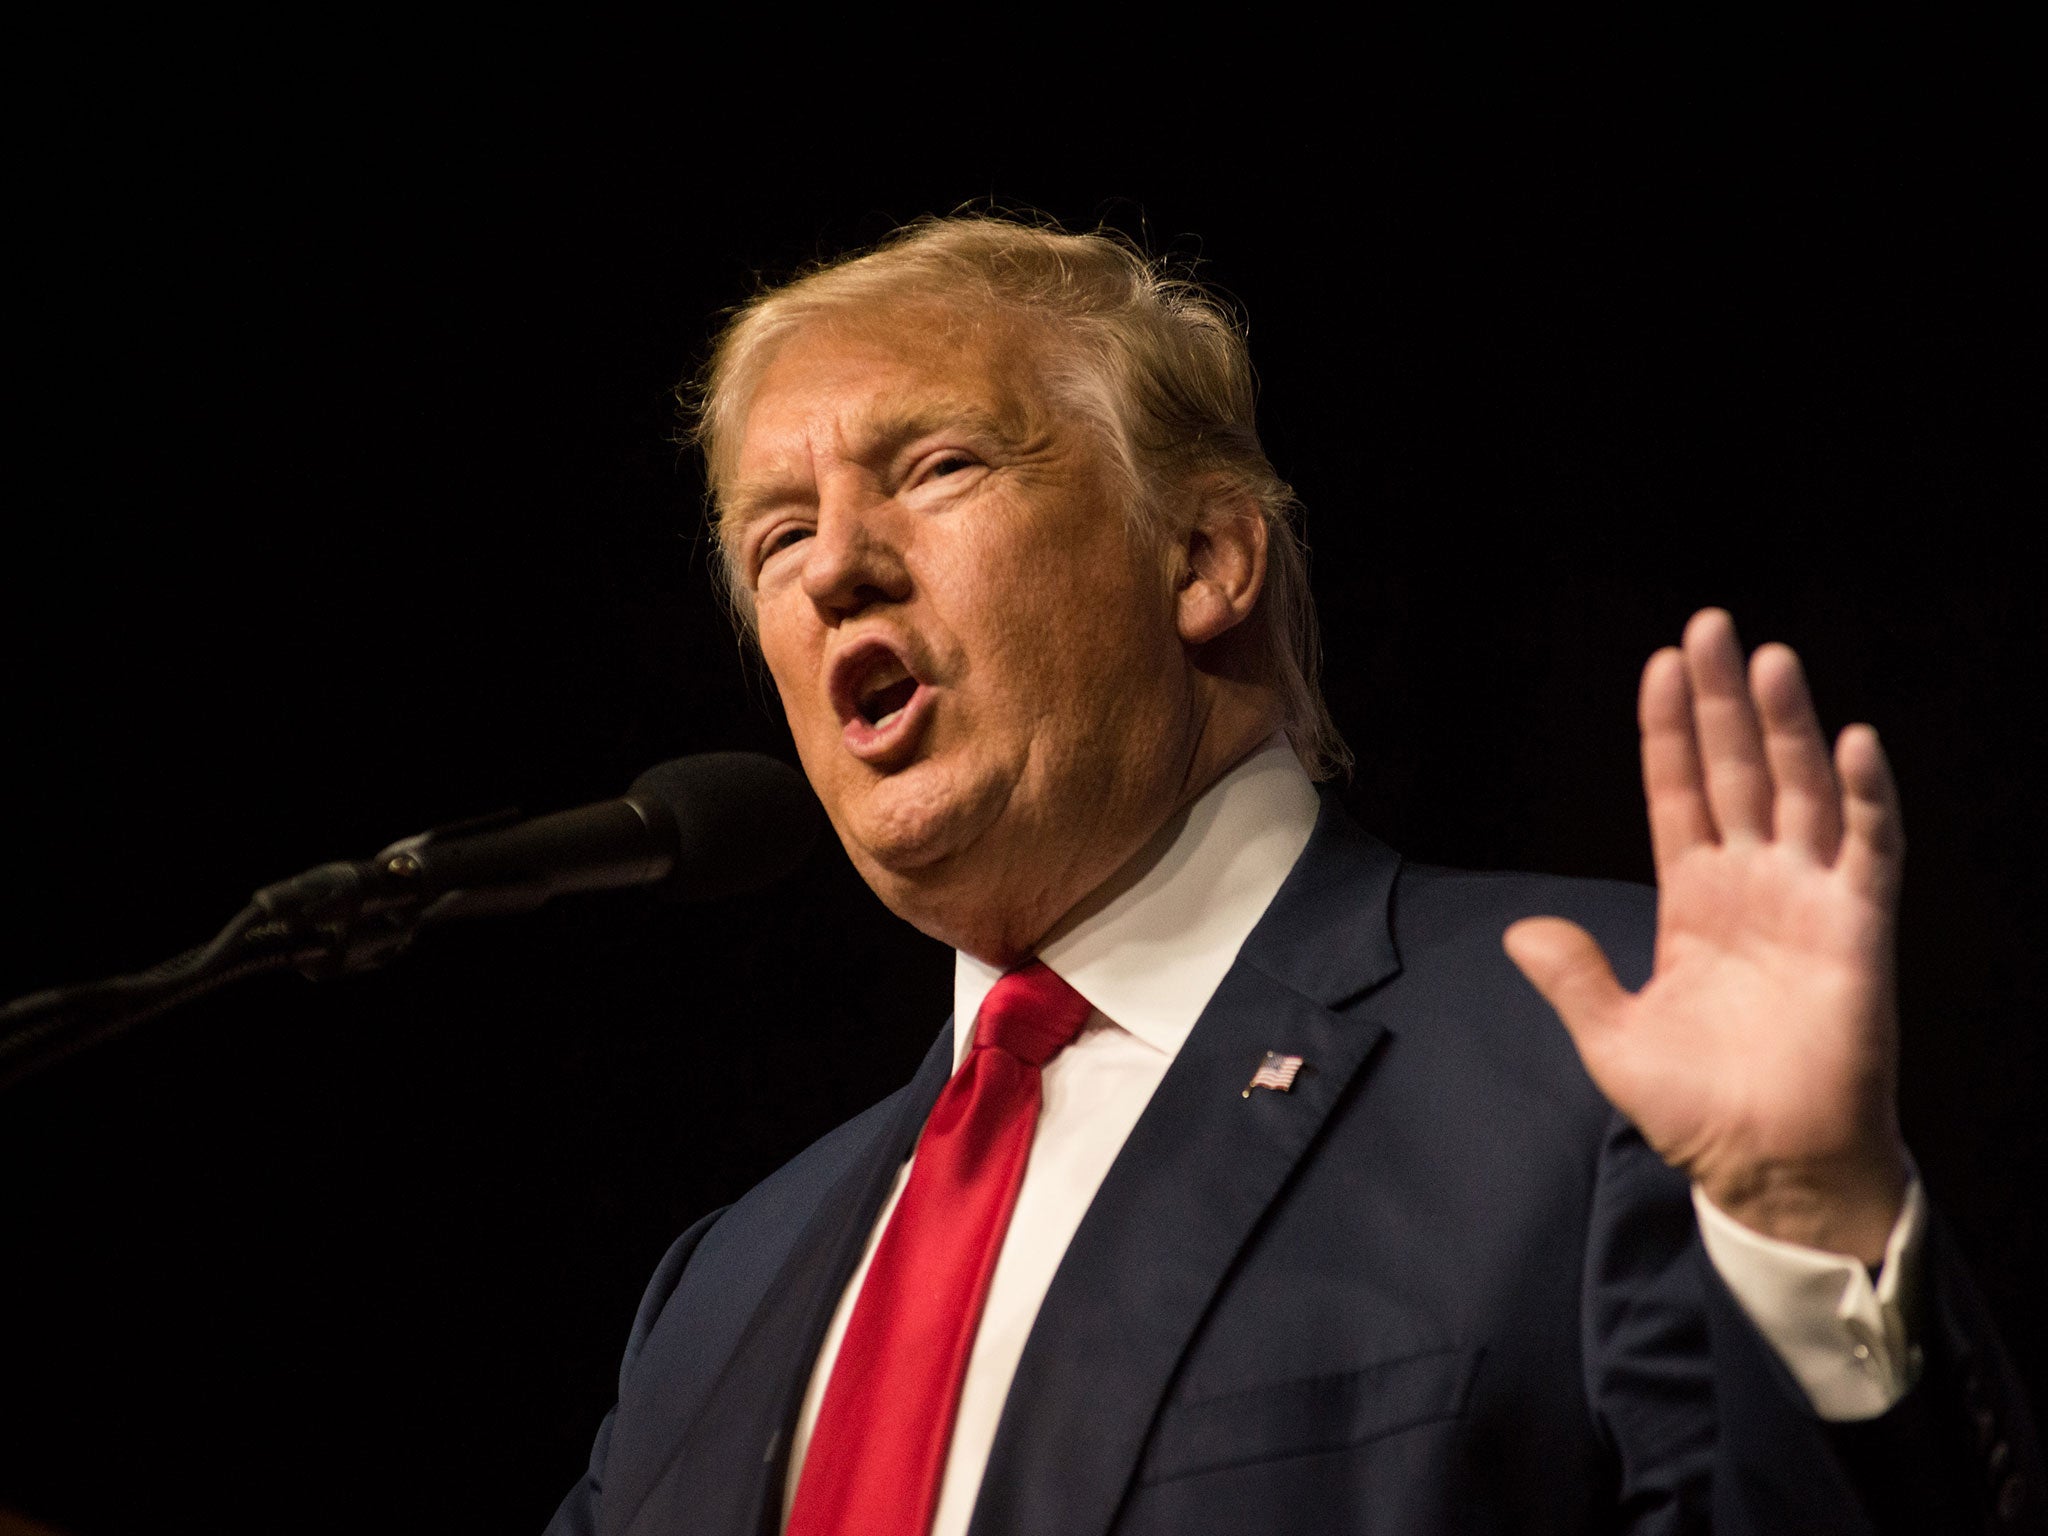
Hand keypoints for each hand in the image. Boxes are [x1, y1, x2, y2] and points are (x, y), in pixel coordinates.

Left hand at [1504, 609, 1909, 1265]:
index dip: (1668, 731)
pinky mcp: (1858, 931)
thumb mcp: (1611, 1038)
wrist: (1767, 1168)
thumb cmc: (1698, 1108)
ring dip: (1788, 727)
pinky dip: (1865, 797)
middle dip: (1722, 701)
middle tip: (1710, 625)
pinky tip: (1853, 741)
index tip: (1659, 665)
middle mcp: (1753, 885)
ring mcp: (1809, 901)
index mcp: (1693, 901)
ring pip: (1799, 792)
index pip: (1677, 793)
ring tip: (1770, 660)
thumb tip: (1520, 931)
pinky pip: (1867, 850)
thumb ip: (1572, 977)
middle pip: (1735, 772)